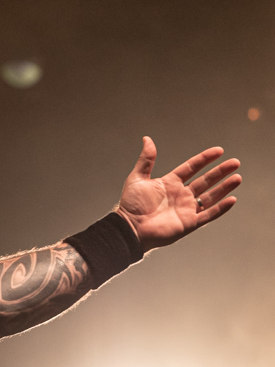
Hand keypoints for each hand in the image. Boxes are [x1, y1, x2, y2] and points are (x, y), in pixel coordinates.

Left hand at [115, 136, 240, 251]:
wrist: (129, 228)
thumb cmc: (131, 204)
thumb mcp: (137, 178)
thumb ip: (146, 159)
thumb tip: (147, 138)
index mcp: (170, 183)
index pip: (191, 167)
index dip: (205, 159)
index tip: (219, 150)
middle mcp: (181, 195)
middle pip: (205, 180)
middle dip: (220, 172)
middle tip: (235, 162)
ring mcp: (186, 209)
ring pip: (210, 196)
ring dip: (224, 187)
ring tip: (237, 177)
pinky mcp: (189, 223)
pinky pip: (209, 215)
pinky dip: (220, 208)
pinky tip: (231, 199)